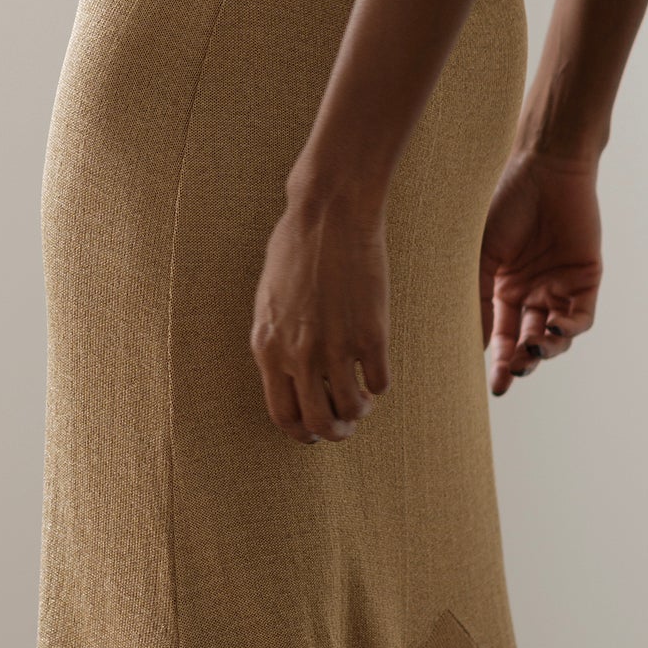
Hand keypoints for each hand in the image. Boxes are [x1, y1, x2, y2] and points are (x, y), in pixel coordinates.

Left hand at [251, 188, 388, 444]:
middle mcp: (299, 354)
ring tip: (363, 400)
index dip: (299, 432)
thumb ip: (275, 340)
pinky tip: (377, 371)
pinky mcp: (372, 335)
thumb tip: (289, 375)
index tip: (312, 431)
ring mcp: (337, 347)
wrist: (329, 215)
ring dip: (359, 411)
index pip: (281, 414)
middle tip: (344, 425)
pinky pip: (380, 383)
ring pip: (352, 409)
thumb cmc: (294, 248)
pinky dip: (379, 385)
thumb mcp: (268, 300)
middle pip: (317, 422)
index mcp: (268, 346)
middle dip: (333, 432)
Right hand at [480, 149, 601, 395]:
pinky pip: (580, 317)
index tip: (490, 389)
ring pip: (555, 335)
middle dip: (519, 363)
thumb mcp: (479, 255)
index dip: (495, 362)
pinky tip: (552, 330)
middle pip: (525, 341)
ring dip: (544, 350)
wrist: (544, 169)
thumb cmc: (504, 206)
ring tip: (530, 353)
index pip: (499, 335)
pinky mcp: (586, 279)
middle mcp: (532, 292)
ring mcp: (559, 286)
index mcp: (504, 288)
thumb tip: (470, 345)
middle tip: (509, 377)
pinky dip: (569, 330)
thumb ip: (476, 299)